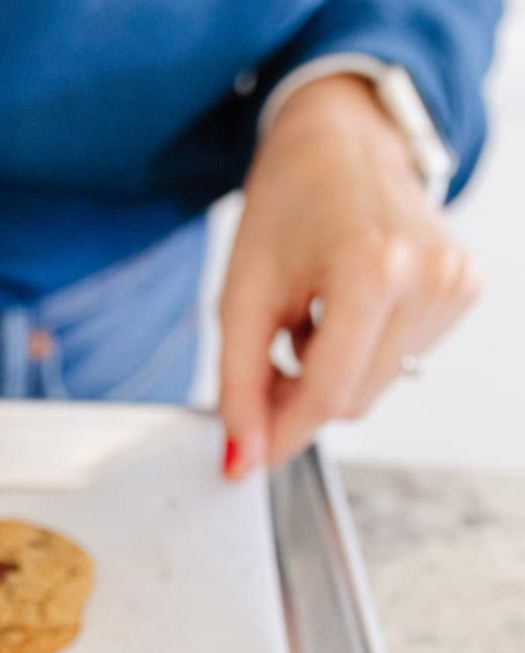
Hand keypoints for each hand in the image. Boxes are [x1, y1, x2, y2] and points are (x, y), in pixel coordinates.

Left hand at [219, 74, 480, 475]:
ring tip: (317, 313)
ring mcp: (455, 282)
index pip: (328, 395)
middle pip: (353, 401)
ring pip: (376, 388)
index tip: (248, 450)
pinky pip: (403, 362)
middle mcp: (428, 276)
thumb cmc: (289, 204)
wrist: (341, 139)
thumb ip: (238, 384)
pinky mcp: (466, 287)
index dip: (282, 431)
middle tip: (275, 354)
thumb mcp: (242, 294)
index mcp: (373, 268)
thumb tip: (241, 460)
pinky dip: (366, 350)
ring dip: (334, 370)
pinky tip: (353, 304)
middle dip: (303, 397)